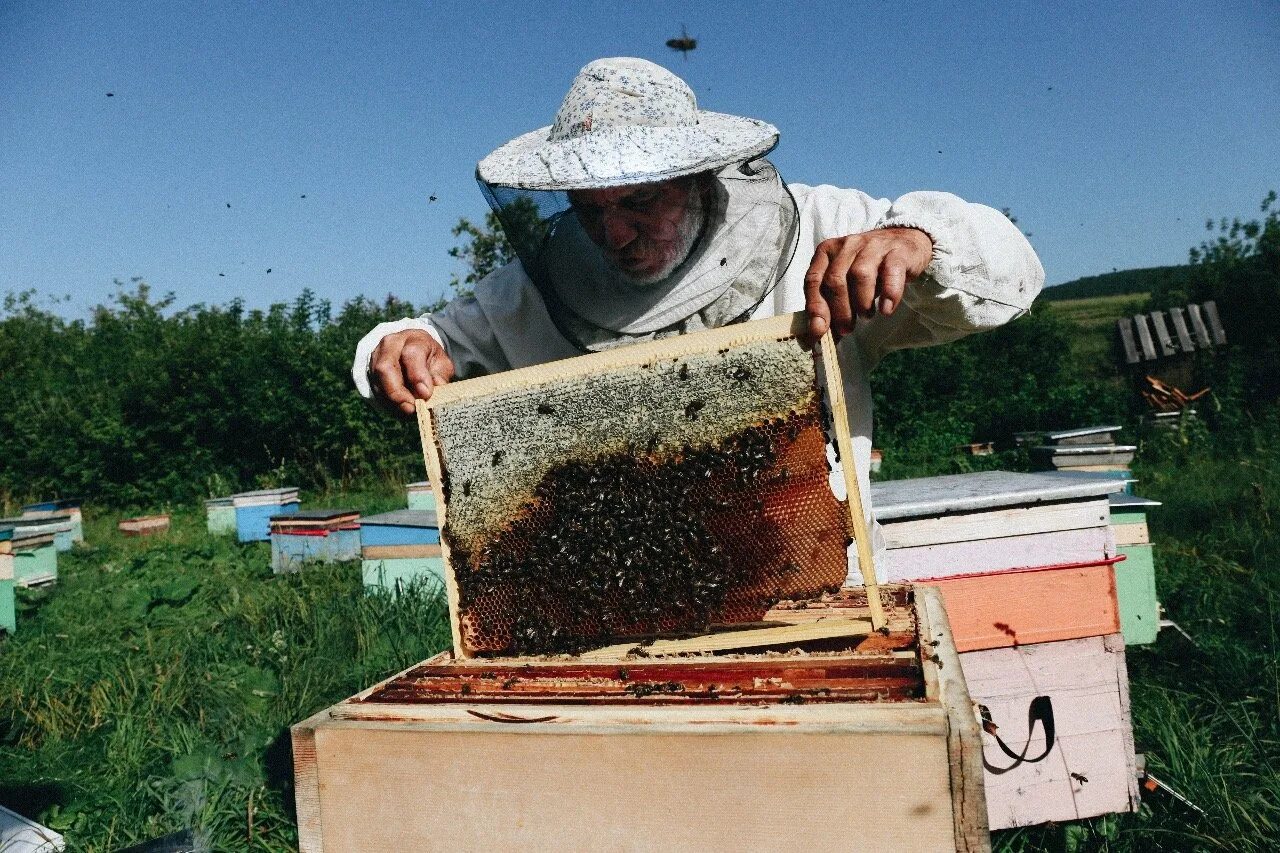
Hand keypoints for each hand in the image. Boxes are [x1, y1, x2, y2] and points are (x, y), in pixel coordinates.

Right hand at [369, 330, 455, 415]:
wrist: (412, 352)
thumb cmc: (429, 359)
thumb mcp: (441, 364)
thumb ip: (440, 376)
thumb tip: (435, 389)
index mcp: (413, 339)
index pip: (411, 354)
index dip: (418, 376)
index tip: (426, 394)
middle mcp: (390, 345)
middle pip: (385, 367)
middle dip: (397, 391)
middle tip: (411, 408)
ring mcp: (376, 358)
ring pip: (377, 381)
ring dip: (392, 399)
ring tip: (408, 410)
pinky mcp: (370, 372)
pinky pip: (375, 390)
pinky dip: (388, 402)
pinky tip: (400, 407)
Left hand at [802, 227, 932, 341]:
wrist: (904, 244)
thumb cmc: (868, 269)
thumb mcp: (845, 283)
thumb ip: (829, 304)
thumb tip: (817, 335)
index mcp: (827, 251)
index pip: (813, 279)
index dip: (815, 307)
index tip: (819, 331)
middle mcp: (848, 245)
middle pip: (835, 280)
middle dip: (839, 310)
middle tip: (846, 329)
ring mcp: (873, 246)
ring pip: (860, 275)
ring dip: (861, 302)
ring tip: (866, 316)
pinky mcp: (897, 252)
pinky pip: (891, 272)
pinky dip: (888, 294)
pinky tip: (886, 309)